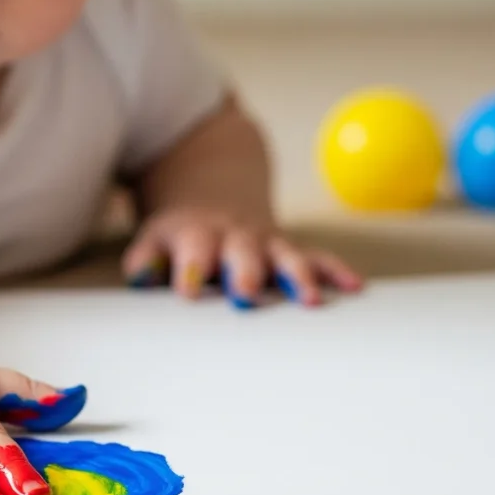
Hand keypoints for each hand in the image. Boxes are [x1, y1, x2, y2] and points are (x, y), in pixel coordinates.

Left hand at [121, 206, 363, 307]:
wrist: (214, 194)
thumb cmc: (181, 235)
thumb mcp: (156, 239)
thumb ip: (146, 259)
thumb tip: (139, 276)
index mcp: (197, 235)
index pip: (193, 250)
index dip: (192, 269)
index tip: (191, 290)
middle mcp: (235, 237)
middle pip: (243, 253)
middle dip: (247, 273)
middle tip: (246, 295)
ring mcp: (267, 243)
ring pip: (286, 256)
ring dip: (299, 277)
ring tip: (311, 300)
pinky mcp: (291, 250)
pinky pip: (318, 258)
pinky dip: (336, 271)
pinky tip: (355, 286)